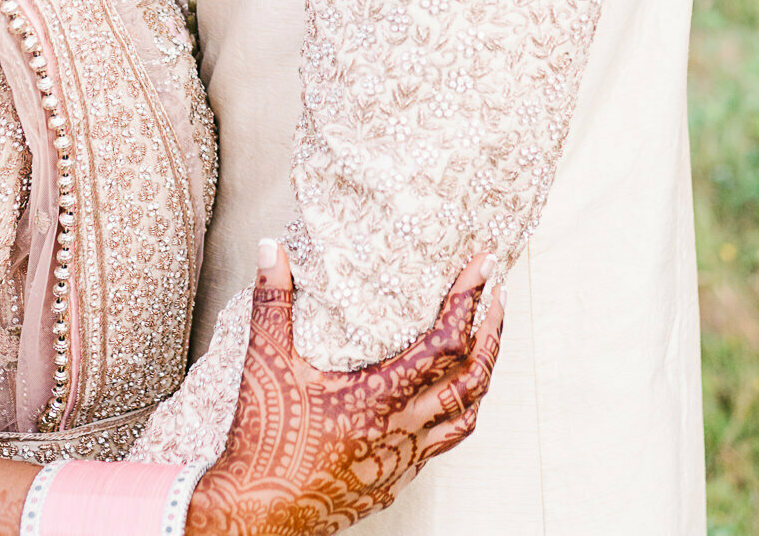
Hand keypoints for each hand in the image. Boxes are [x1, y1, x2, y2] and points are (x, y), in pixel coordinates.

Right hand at [186, 243, 503, 535]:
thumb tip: (272, 249)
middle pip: (473, 378)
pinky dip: (459, 410)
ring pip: (468, 414)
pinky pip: (446, 441)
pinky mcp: (397, 478)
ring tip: (488, 341)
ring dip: (484, 372)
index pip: (445, 343)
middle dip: (492, 330)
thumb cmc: (264, 443)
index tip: (482, 267)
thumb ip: (273, 302)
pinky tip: (450, 398)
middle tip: (499, 293)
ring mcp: (404, 458)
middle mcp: (403, 430)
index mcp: (379, 398)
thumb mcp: (266, 364)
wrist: (259, 513)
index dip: (468, 299)